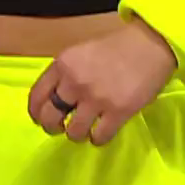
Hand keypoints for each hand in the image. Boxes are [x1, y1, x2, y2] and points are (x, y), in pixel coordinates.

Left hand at [27, 18, 178, 145]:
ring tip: (86, 130)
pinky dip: (98, 139)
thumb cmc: (114, 49)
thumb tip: (53, 100)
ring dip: (77, 135)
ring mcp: (96, 98)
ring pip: (73, 132)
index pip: (36, 96)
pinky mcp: (118, 112)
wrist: (149, 46)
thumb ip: (65, 74)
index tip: (40, 119)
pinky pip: (99, 137)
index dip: (35, 113)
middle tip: (61, 129)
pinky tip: (102, 132)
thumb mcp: (80, 54)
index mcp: (62, 65)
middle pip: (50, 117)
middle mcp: (74, 82)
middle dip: (52, 128)